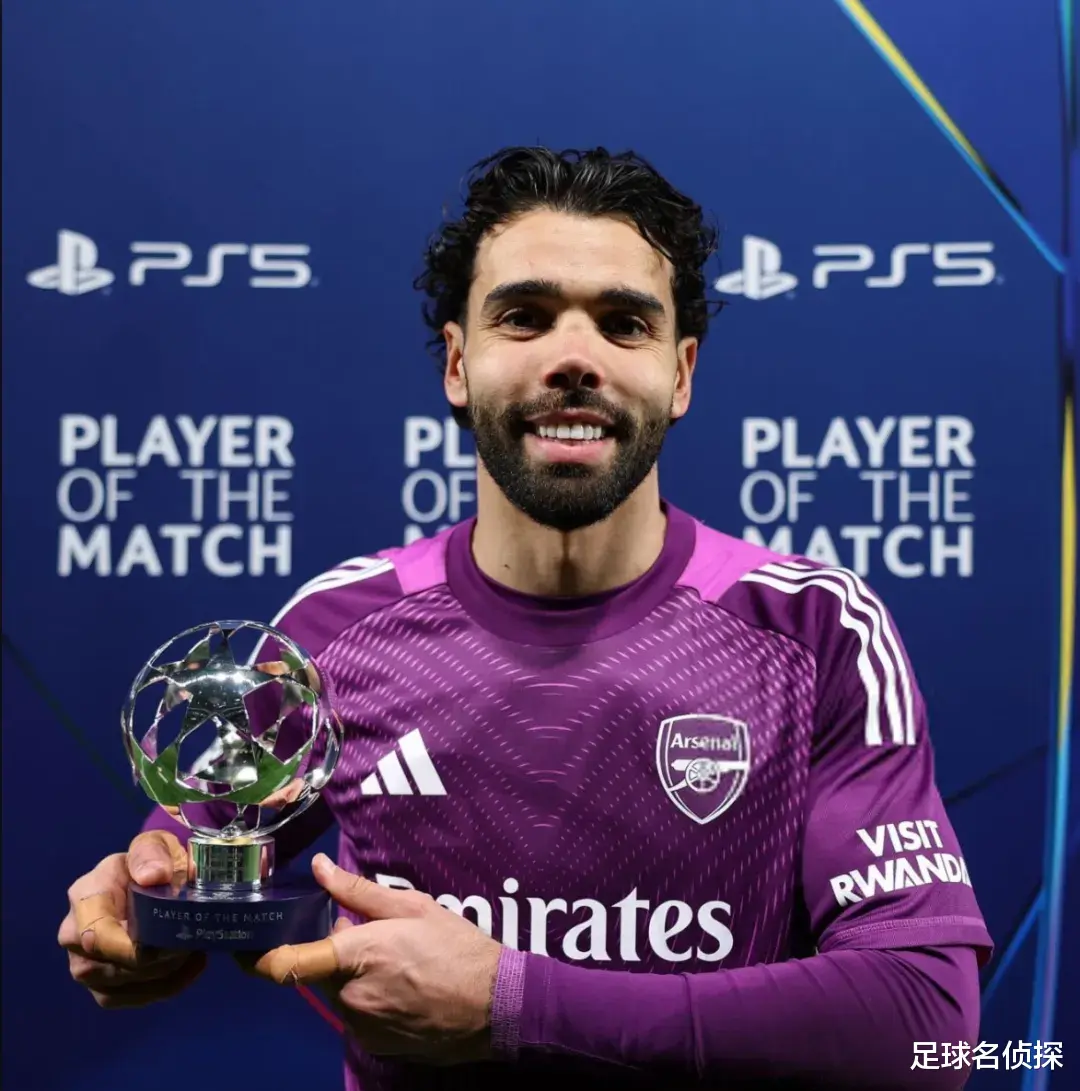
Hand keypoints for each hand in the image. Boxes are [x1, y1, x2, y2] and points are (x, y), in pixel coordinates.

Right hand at [58, 829, 206, 1007]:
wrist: (148, 877)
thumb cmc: (149, 860)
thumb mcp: (154, 844)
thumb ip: (151, 854)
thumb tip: (153, 876)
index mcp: (85, 898)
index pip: (96, 936)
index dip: (132, 948)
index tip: (170, 943)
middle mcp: (75, 937)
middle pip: (115, 967)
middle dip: (160, 959)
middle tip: (193, 940)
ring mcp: (85, 966)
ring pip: (125, 986)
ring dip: (166, 974)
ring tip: (194, 949)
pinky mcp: (103, 985)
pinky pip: (132, 998)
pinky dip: (166, 987)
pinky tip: (190, 966)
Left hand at [250, 854, 502, 1063]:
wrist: (496, 1005)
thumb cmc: (455, 947)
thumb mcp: (412, 907)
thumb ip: (359, 891)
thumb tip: (318, 866)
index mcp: (354, 957)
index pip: (287, 963)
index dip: (257, 957)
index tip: (241, 947)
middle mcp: (350, 997)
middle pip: (320, 974)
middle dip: (333, 955)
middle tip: (369, 937)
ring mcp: (362, 1027)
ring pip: (341, 994)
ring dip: (354, 977)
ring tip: (397, 962)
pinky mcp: (377, 1046)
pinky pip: (359, 1016)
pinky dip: (370, 999)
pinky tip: (404, 987)